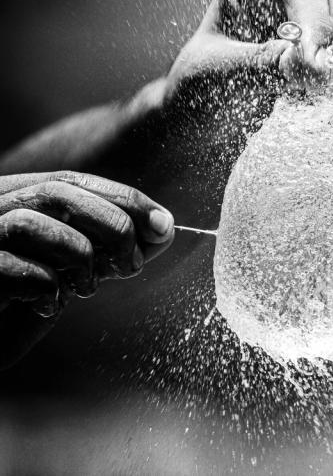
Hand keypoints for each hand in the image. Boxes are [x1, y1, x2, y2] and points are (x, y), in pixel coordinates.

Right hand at [0, 171, 173, 367]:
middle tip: (131, 264)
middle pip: (59, 192)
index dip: (125, 199)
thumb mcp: (71, 266)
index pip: (75, 181)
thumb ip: (108, 245)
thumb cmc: (20, 301)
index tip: (163, 225)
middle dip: (113, 225)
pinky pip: (12, 269)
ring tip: (85, 287)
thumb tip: (163, 229)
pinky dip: (44, 287)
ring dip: (77, 256)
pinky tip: (48, 304)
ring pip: (30, 224)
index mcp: (16, 198)